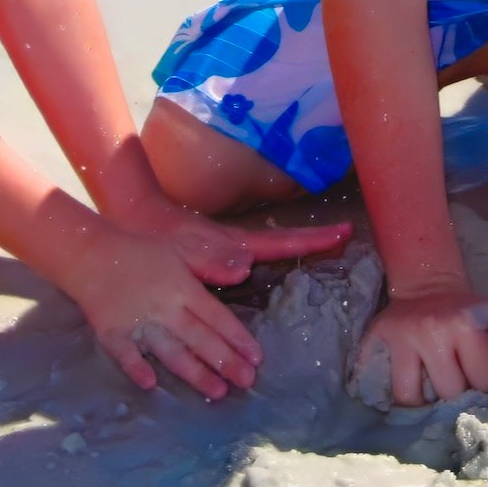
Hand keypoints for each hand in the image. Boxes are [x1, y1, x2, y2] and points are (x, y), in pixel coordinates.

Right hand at [68, 229, 266, 400]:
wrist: (90, 253)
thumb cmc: (139, 252)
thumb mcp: (178, 249)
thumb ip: (210, 263)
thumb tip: (245, 269)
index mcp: (182, 286)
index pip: (216, 316)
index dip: (237, 337)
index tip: (256, 358)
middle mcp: (164, 307)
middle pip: (199, 337)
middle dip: (225, 361)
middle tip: (247, 382)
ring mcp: (137, 321)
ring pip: (170, 350)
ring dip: (194, 372)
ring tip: (217, 391)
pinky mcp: (111, 331)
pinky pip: (124, 352)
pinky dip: (136, 367)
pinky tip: (150, 383)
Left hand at [122, 195, 350, 288]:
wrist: (139, 219)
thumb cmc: (160, 238)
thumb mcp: (183, 253)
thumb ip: (211, 258)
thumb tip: (246, 267)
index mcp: (236, 244)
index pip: (282, 242)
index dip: (313, 240)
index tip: (344, 232)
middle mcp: (240, 243)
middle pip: (286, 239)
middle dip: (317, 237)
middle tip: (349, 233)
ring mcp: (232, 245)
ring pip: (275, 244)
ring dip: (302, 244)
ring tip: (331, 244)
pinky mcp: (221, 251)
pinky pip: (259, 252)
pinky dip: (280, 251)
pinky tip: (286, 259)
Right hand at [354, 290, 487, 406]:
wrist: (427, 288)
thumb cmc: (470, 312)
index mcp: (464, 323)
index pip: (483, 382)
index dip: (486, 389)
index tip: (483, 383)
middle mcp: (430, 330)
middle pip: (448, 393)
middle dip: (456, 399)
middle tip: (458, 390)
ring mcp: (399, 337)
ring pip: (410, 397)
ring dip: (424, 404)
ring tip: (433, 395)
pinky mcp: (373, 341)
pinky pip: (383, 388)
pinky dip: (397, 397)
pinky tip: (411, 394)